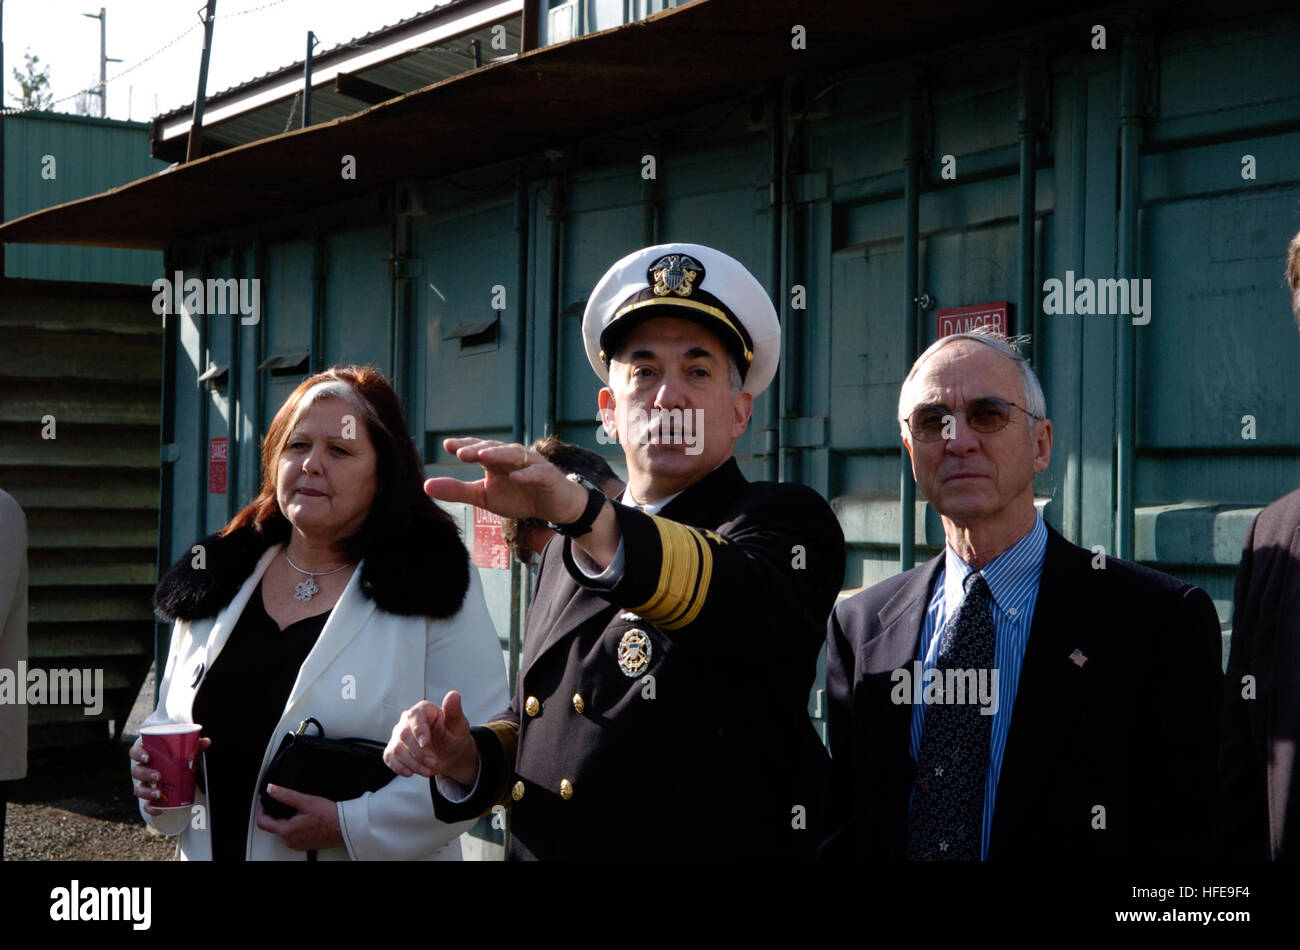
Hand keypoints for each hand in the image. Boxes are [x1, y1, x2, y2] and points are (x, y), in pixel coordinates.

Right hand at [129, 735, 210, 816]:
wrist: (175, 775)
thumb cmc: (176, 758)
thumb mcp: (185, 752)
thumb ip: (194, 746)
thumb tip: (206, 742)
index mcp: (147, 755)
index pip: (135, 752)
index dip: (138, 754)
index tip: (148, 757)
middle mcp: (143, 770)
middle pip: (136, 771)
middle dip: (145, 774)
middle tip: (158, 776)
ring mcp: (144, 784)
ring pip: (138, 789)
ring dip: (147, 792)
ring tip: (159, 793)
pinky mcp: (149, 798)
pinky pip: (146, 805)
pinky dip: (152, 808)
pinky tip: (161, 809)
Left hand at [255, 786, 344, 850]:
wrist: (346, 827)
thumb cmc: (329, 816)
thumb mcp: (305, 801)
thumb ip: (286, 795)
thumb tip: (272, 789)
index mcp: (287, 831)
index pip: (263, 822)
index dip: (262, 810)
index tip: (265, 802)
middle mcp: (290, 841)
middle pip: (274, 826)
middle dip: (277, 814)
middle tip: (287, 803)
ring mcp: (298, 844)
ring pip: (285, 831)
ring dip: (288, 820)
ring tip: (300, 810)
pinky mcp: (306, 845)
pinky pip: (295, 835)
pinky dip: (297, 826)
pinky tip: (308, 819)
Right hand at [384, 690, 479, 786]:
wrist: (449, 753)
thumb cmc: (454, 736)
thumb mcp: (459, 725)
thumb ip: (454, 711)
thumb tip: (453, 695)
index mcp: (424, 710)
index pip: (415, 716)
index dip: (418, 730)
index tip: (426, 744)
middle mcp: (408, 720)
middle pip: (404, 734)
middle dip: (418, 752)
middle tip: (433, 762)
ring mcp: (399, 734)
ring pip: (396, 748)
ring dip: (412, 763)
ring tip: (427, 770)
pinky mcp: (394, 748)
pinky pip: (389, 757)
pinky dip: (398, 767)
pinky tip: (410, 772)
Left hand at [424, 437, 588, 523]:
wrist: (554, 507)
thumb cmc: (519, 497)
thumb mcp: (484, 497)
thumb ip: (458, 491)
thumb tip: (425, 486)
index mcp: (495, 460)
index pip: (478, 449)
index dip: (464, 446)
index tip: (447, 445)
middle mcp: (512, 457)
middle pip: (493, 449)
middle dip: (477, 449)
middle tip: (460, 451)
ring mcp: (531, 464)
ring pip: (514, 455)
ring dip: (499, 454)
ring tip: (482, 456)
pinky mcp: (548, 475)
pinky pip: (536, 473)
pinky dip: (526, 474)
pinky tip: (515, 477)